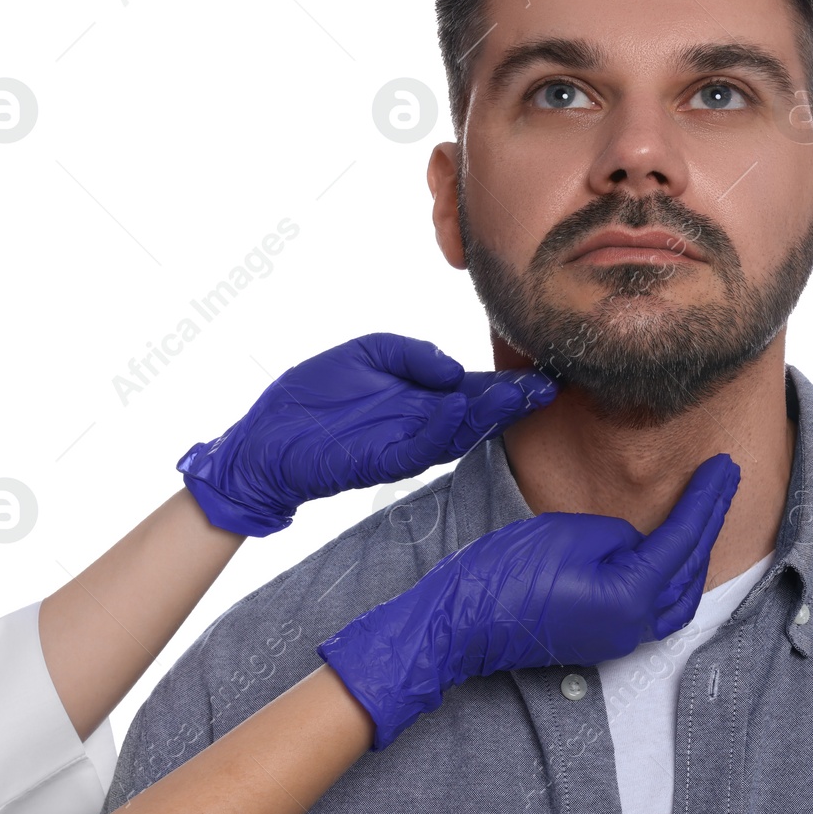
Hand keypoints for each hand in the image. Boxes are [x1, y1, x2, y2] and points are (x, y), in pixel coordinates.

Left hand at [177, 333, 556, 535]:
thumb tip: (451, 369)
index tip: (541, 372)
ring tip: (515, 394)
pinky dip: (440, 428)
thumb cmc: (314, 394)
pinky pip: (419, 447)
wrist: (267, 437)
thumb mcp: (368, 352)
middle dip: (511, 401)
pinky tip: (457, 405)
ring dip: (487, 414)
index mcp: (422, 399)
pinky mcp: (381, 461)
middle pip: (476, 414)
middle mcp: (421, 424)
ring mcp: (404, 445)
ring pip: (457, 432)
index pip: (474, 391)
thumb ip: (412, 354)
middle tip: (546, 386)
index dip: (506, 384)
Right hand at [318, 453, 740, 749]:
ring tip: (701, 513)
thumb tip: (639, 543)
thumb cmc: (509, 571)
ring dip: (693, 557)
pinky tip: (665, 553)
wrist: (462, 620)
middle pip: (691, 572)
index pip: (685, 539)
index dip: (708, 498)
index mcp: (632, 596)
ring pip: (677, 598)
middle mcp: (633, 627)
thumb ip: (621, 536)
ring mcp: (617, 639)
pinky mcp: (600, 639)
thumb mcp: (573, 533)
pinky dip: (668, 578)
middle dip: (709, 525)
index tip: (726, 466)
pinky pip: (652, 609)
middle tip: (723, 481)